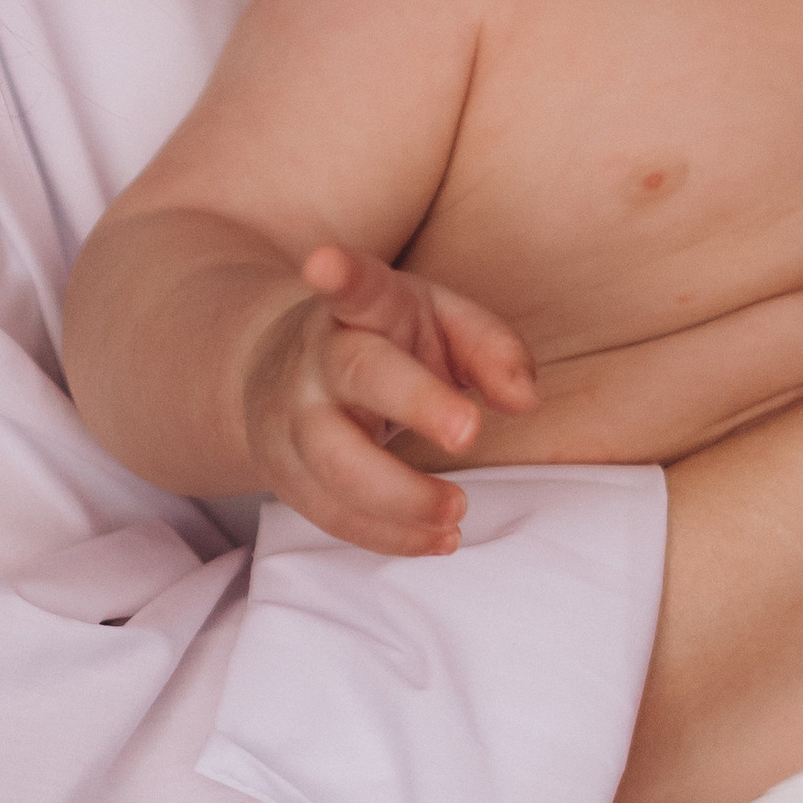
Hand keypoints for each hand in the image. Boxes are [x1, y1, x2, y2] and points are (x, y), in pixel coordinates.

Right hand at [238, 243, 535, 554]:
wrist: (278, 369)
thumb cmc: (384, 341)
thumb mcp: (439, 321)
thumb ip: (491, 347)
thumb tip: (524, 400)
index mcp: (361, 310)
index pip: (356, 286)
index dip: (341, 275)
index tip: (324, 262)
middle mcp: (319, 359)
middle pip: (358, 376)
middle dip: (415, 403)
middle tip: (470, 434)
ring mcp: (295, 419)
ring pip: (335, 463)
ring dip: (402, 498)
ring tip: (457, 512)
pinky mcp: (286, 474)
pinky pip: (332, 514)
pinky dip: (389, 536)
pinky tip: (438, 539)